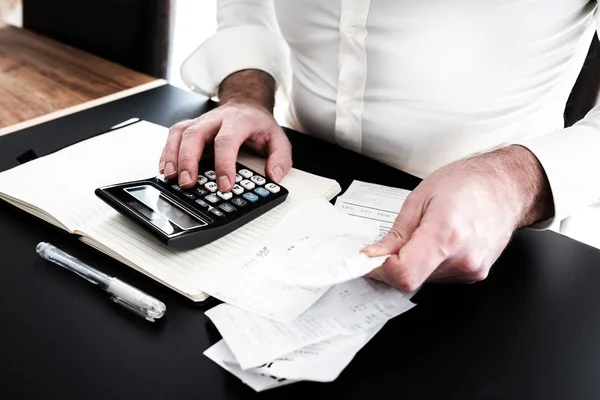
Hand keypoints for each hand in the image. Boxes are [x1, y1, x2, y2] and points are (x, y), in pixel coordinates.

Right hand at [158, 69, 291, 190]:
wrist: (245, 104)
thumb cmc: (257, 124)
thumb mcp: (278, 138)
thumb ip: (280, 158)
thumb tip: (274, 177)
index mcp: (238, 121)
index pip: (227, 141)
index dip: (224, 164)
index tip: (224, 185)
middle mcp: (215, 119)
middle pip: (195, 135)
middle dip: (189, 160)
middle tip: (188, 183)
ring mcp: (200, 122)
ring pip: (179, 133)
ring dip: (172, 156)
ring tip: (171, 178)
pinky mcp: (190, 127)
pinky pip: (173, 136)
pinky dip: (166, 153)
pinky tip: (165, 170)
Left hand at [362, 145, 553, 291]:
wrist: (506, 186)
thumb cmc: (468, 183)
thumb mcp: (420, 198)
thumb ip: (395, 234)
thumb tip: (374, 256)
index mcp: (446, 234)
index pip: (405, 275)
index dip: (382, 270)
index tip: (372, 259)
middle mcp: (463, 259)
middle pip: (412, 279)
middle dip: (396, 264)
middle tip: (395, 242)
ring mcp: (472, 270)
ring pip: (425, 279)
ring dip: (414, 263)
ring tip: (427, 233)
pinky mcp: (476, 274)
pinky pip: (440, 276)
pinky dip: (430, 263)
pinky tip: (440, 241)